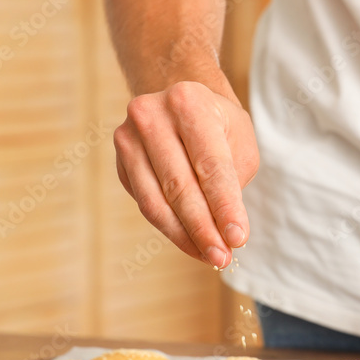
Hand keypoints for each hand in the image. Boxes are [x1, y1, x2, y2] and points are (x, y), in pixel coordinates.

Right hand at [113, 81, 258, 267]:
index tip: (238, 238)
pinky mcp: (120, 162)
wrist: (180, 102)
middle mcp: (152, 116)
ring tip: (210, 257)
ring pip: (155, 202)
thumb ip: (232, 183)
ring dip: (185, 236)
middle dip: (203, 228)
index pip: (210, 165)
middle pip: (179, 186)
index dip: (225, 206)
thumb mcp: (239, 143)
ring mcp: (128, 138)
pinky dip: (171, 228)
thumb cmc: (218, 126)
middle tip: (223, 257)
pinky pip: (146, 205)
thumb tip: (225, 234)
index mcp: (188, 102)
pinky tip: (192, 242)